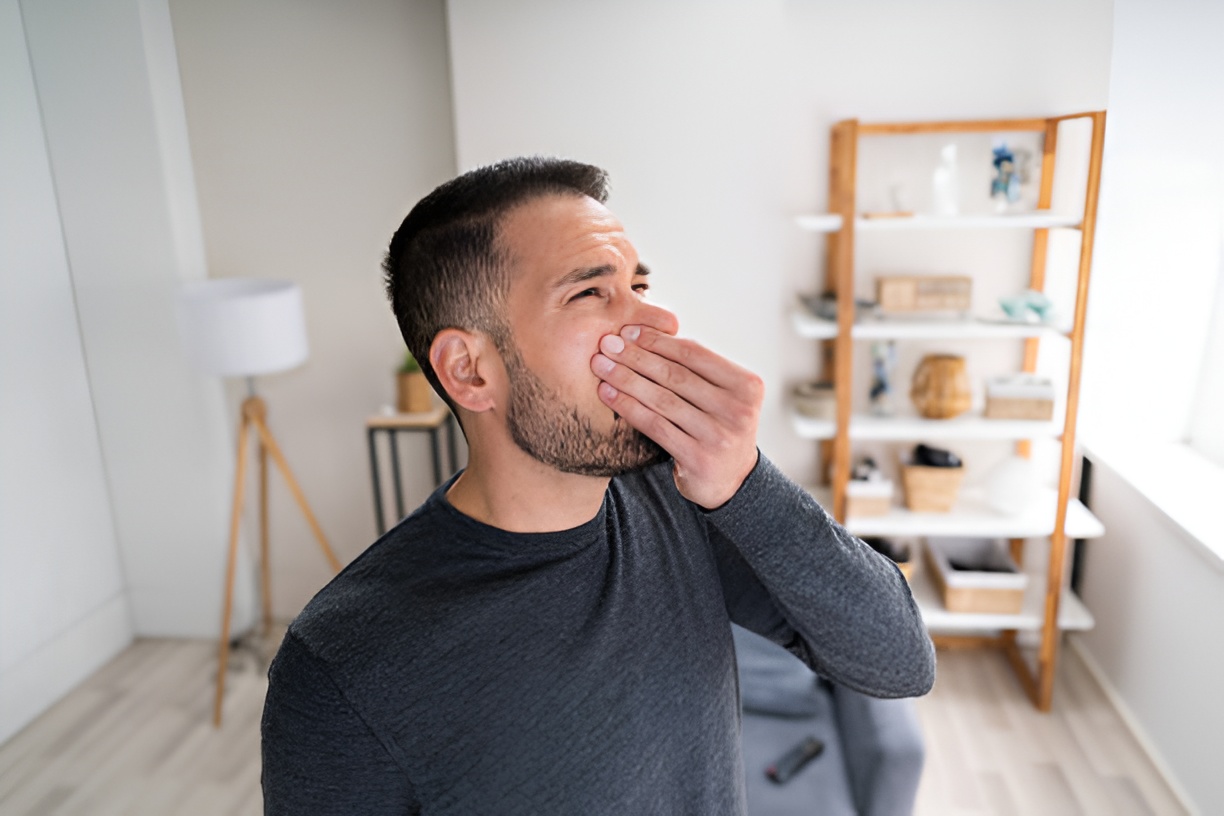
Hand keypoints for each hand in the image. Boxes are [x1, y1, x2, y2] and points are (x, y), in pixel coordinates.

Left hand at [591, 325, 762, 508]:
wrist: (731, 479)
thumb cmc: (717, 426)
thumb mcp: (721, 395)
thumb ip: (697, 369)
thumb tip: (644, 333)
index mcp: (747, 385)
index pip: (694, 354)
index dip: (658, 341)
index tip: (629, 331)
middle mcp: (738, 410)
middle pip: (675, 375)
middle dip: (636, 357)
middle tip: (606, 344)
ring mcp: (720, 436)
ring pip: (662, 399)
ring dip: (626, 379)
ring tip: (601, 365)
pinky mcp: (699, 459)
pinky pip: (655, 426)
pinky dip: (628, 407)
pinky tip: (608, 394)